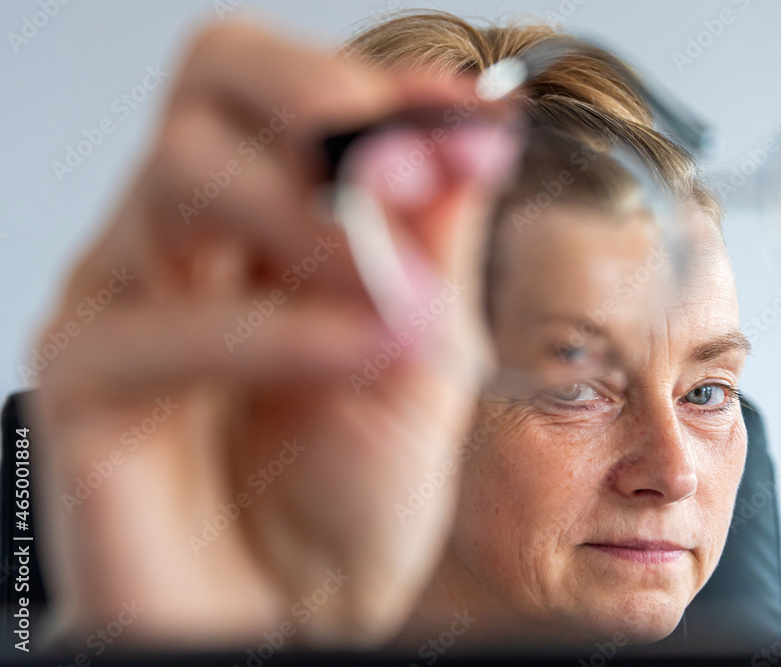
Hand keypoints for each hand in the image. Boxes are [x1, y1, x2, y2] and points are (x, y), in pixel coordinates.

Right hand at [28, 21, 516, 647]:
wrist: (294, 622)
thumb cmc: (350, 502)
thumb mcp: (424, 358)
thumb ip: (432, 249)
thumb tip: (462, 137)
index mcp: (267, 225)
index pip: (287, 92)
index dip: (376, 84)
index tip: (466, 115)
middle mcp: (188, 244)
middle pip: (209, 86)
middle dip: (321, 106)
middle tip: (408, 168)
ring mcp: (126, 302)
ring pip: (181, 177)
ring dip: (310, 219)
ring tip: (395, 296)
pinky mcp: (86, 385)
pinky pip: (157, 325)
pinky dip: (274, 330)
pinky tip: (357, 350)